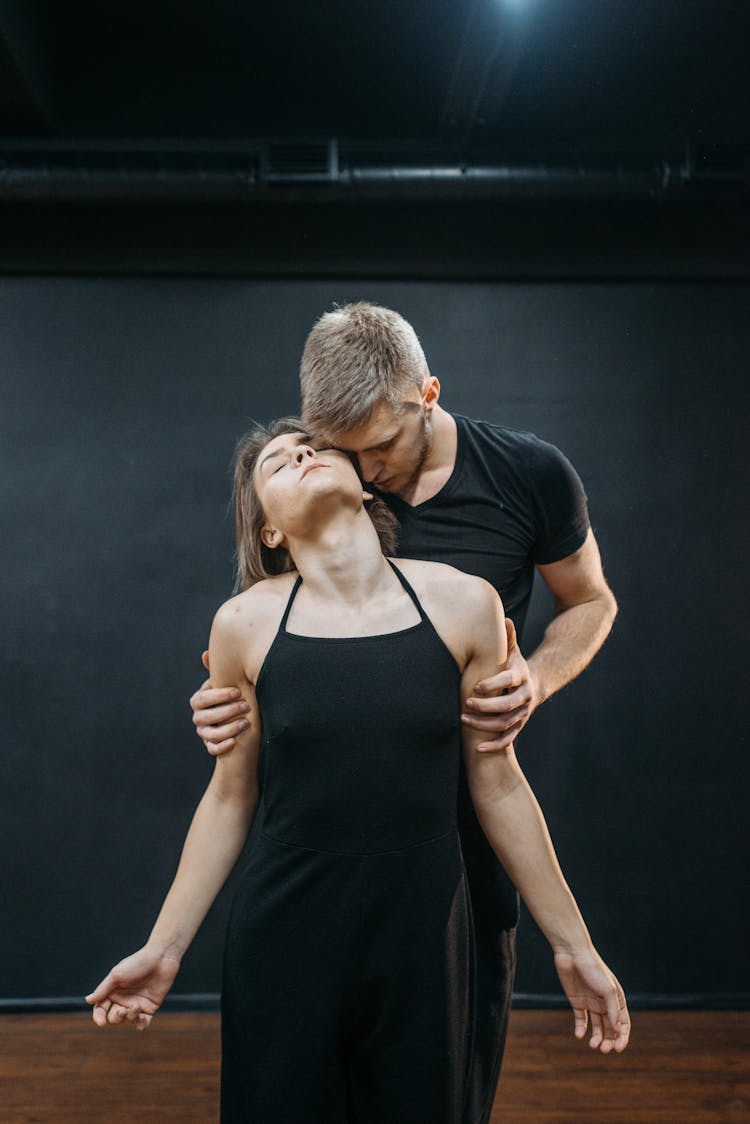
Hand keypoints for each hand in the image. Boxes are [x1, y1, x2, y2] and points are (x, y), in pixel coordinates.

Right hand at [85, 948, 180, 1030]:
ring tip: (137, 1006)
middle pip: (113, 1018)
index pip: (101, 1009)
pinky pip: (143, 1023)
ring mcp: (137, 1004)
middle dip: (116, 1017)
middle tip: (123, 1010)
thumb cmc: (137, 963)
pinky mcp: (150, 1008)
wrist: (161, 958)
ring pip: (127, 1021)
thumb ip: (103, 989)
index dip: (99, 1017)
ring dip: (130, 1017)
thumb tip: (87, 1000)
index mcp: (113, 991)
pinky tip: (143, 1017)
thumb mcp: (117, 975)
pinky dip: (142, 1024)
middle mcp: (124, 999)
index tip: (100, 1022)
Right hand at [190, 651, 249, 756]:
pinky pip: (212, 749)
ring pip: (209, 734)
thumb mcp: (229, 684)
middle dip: (226, 711)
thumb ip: (219, 671)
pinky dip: (222, 746)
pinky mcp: (211, 746)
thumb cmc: (234, 698)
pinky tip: (235, 742)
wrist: (242, 723)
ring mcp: (204, 733)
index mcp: (200, 700)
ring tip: (246, 722)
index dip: (219, 695)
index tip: (238, 692)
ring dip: (227, 728)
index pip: (202, 698)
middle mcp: (199, 717)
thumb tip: (205, 653)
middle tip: (246, 705)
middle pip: (205, 716)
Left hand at [462, 619, 540, 750]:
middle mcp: (524, 696)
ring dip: (484, 725)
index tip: (475, 687)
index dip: (493, 685)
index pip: (509, 681)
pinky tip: (478, 749)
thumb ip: (508, 638)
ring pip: (505, 724)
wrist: (536, 686)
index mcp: (521, 676)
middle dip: (486, 706)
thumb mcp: (513, 652)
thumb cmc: (516, 667)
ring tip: (463, 720)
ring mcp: (522, 713)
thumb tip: (504, 619)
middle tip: (466, 703)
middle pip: (507, 705)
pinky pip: (508, 739)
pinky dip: (494, 746)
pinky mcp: (518, 726)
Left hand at [553, 947, 630, 1053]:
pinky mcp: (577, 1001)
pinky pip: (581, 1019)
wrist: (572, 953)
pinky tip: (580, 1034)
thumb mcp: (608, 990)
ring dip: (597, 1037)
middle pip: (610, 1028)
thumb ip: (613, 1010)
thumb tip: (617, 1031)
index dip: (622, 1037)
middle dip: (609, 1040)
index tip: (618, 1048)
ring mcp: (591, 1003)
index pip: (623, 1023)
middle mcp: (605, 1003)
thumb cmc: (593, 968)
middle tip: (603, 1049)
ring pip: (596, 1026)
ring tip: (593, 1045)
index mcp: (617, 999)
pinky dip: (581, 1029)